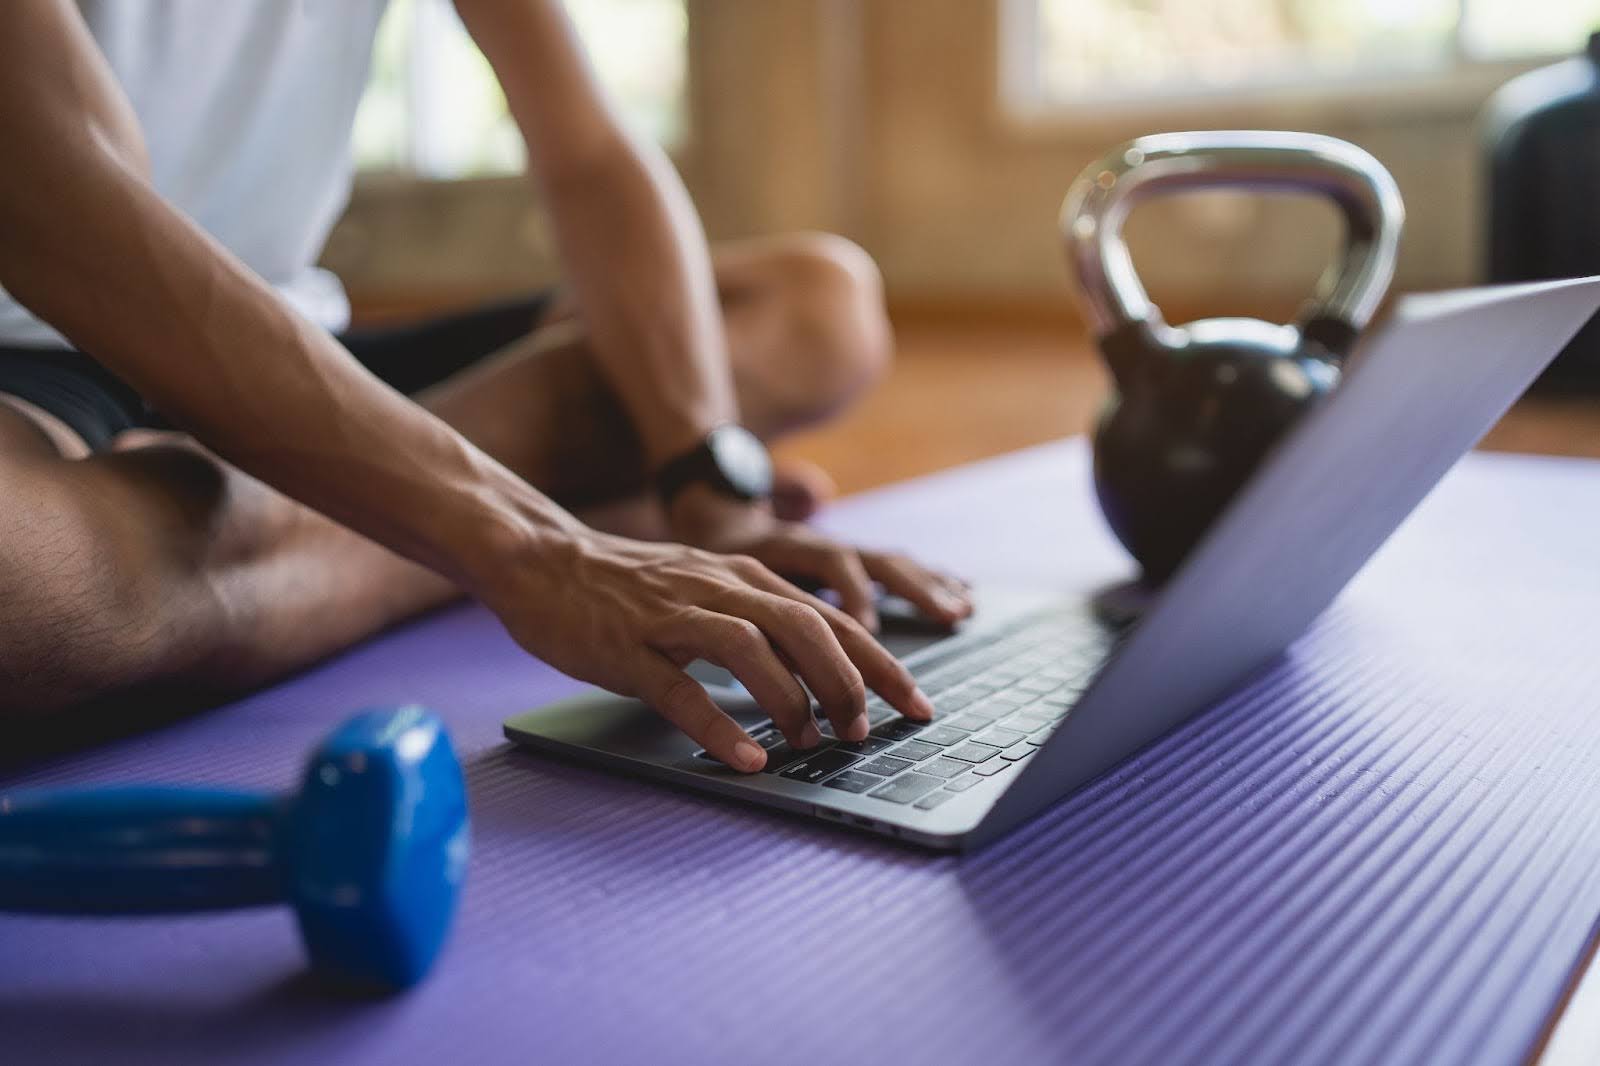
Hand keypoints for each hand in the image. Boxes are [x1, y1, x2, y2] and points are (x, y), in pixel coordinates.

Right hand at [476, 527, 936, 771]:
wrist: (542, 559)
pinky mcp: (629, 647)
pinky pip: (681, 688)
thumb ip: (761, 620)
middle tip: (863, 733)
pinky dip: (720, 725)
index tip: (918, 706)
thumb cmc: (630, 586)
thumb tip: (818, 675)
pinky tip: (748, 758)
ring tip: (810, 744)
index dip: (884, 664)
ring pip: (751, 649)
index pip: (836, 619)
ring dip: (791, 699)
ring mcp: (673, 616)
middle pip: (807, 629)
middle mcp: (720, 588)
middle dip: (848, 684)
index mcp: (748, 578)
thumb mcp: (709, 588)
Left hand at [668, 486, 973, 632]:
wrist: (713, 519)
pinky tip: (962, 598)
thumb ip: (742, 617)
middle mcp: (817, 543)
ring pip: (890, 562)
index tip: (869, 626)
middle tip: (949, 618)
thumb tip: (772, 662)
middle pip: (875, 560)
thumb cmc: (710, 571)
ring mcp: (836, 549)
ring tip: (963, 610)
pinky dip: (929, 583)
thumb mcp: (717, 591)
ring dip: (929, 586)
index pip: (828, 560)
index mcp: (783, 547)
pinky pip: (895, 569)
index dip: (852, 590)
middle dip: (916, 590)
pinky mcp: (847, 561)